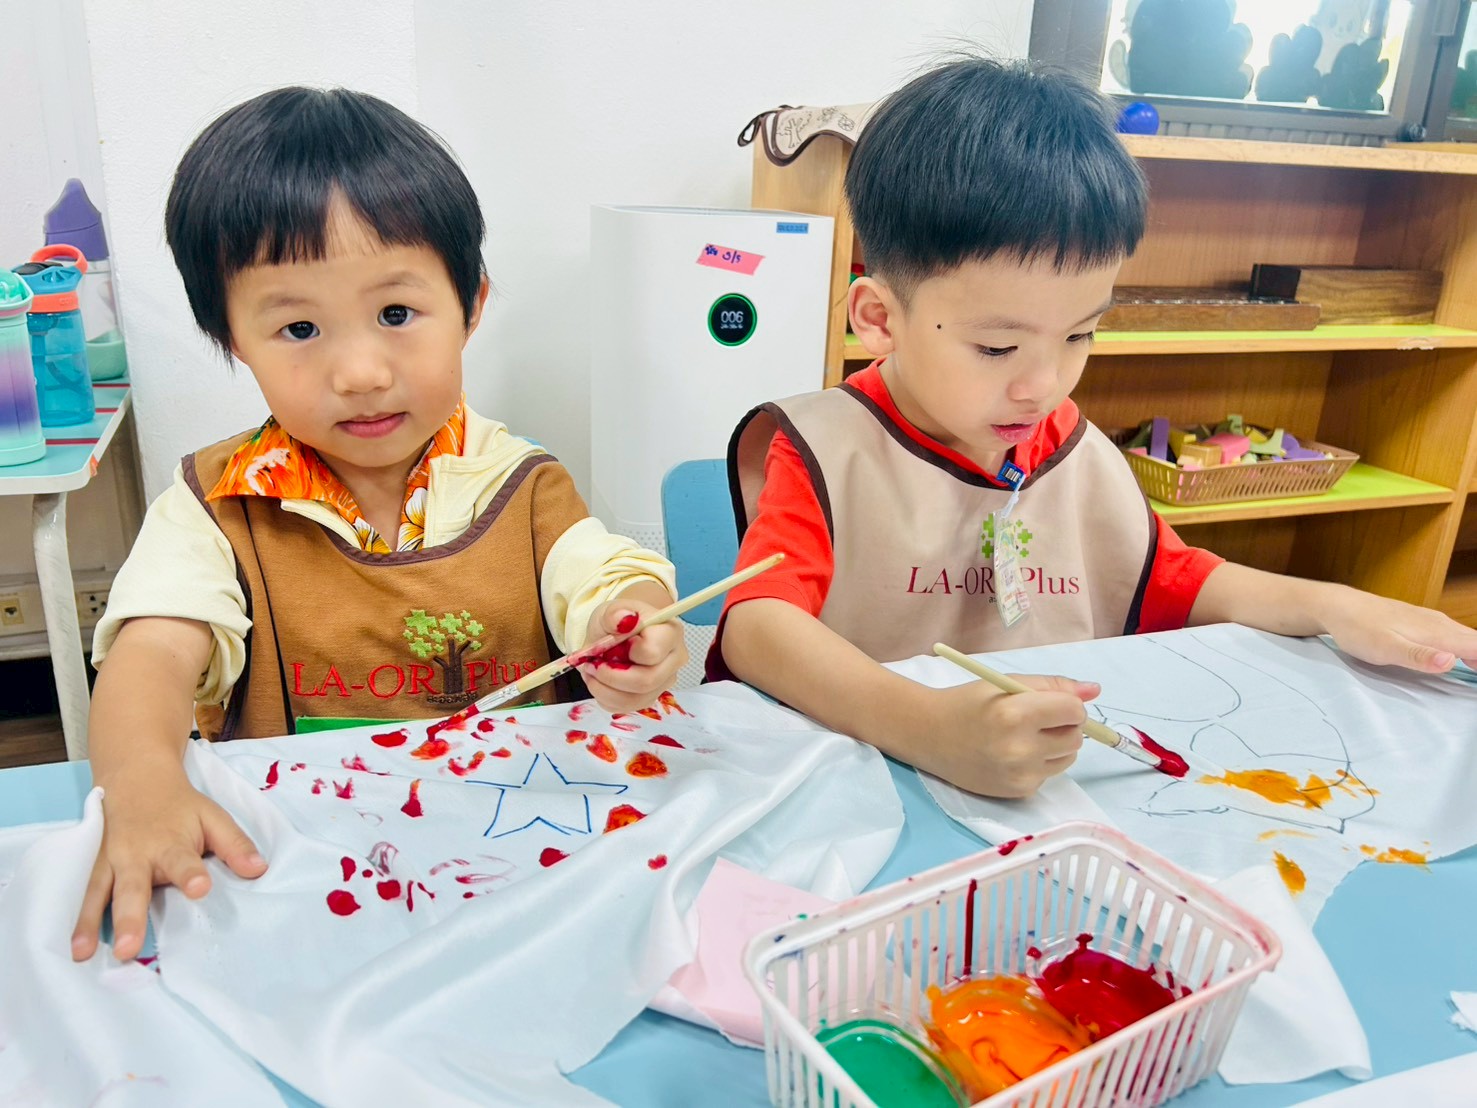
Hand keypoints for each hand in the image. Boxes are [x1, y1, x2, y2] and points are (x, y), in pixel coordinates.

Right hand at [72, 765, 266, 961]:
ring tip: (84, 954)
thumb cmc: (179, 807)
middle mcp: (137, 855)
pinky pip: (83, 895)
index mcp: (171, 842)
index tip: (200, 889)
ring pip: (100, 894)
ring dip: (91, 924)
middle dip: (131, 918)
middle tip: (129, 949)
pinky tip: (72, 948)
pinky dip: (76, 920)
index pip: (183, 861)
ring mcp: (110, 862)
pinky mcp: (94, 868)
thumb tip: (259, 870)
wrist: (135, 779)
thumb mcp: (212, 817)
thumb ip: (234, 845)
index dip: (191, 875)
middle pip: (134, 888)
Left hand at [577, 599, 687, 712]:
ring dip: (605, 689)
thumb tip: (624, 620)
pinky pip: (627, 707)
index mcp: (670, 633)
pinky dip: (606, 697)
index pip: (653, 652)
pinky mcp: (650, 697)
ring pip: (635, 699)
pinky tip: (600, 682)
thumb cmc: (618, 622)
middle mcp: (674, 660)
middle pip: (646, 681)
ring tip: (591, 672)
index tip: (611, 643)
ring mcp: (664, 682)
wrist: (618, 635)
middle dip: (611, 676)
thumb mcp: (610, 610)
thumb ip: (615, 614)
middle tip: (591, 665)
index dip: (627, 652)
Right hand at [915, 674, 1100, 798]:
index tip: (1051, 703)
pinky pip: (1049, 774)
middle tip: (1037, 719)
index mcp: (1016, 714)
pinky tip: (1013, 755)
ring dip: (1056, 745)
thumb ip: (1052, 685)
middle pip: (1076, 737)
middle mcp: (1020, 749)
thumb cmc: (968, 704)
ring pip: (1068, 758)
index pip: (1075, 711)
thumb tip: (1094, 690)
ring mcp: (1020, 775)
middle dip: (1064, 725)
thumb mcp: (1006, 684)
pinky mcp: (1018, 792)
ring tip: (1025, 737)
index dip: (1067, 704)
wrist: (930, 736)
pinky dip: (1040, 763)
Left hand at [1320, 586, 1476, 673]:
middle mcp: (1439, 623)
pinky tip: (1461, 657)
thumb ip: (1419, 656)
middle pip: (1475, 641)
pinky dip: (1464, 646)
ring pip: (1465, 637)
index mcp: (1437, 632)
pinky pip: (1452, 634)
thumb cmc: (1359, 629)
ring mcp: (1430, 620)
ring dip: (1476, 653)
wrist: (1337, 606)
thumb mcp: (1385, 648)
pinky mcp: (1420, 621)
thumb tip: (1452, 661)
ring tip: (1476, 671)